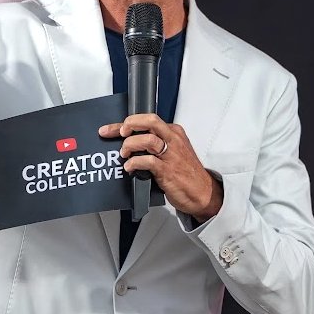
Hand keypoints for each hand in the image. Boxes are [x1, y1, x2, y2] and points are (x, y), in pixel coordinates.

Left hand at [99, 114, 222, 221]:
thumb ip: (155, 144)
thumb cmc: (186, 172)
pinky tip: (129, 167)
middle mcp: (173, 140)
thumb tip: (129, 141)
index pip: (147, 120)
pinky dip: (134, 163)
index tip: (110, 129)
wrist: (203, 193)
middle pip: (150, 121)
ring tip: (124, 153)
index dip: (125, 123)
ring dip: (130, 145)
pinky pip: (148, 161)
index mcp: (173, 132)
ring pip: (148, 139)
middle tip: (120, 133)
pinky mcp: (168, 170)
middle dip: (130, 124)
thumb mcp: (173, 151)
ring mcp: (171, 155)